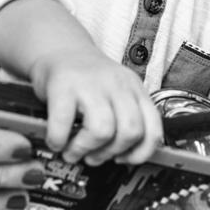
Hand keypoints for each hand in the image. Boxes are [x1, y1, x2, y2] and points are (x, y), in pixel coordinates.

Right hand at [30, 49, 162, 165]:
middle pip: (131, 131)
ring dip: (85, 150)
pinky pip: (64, 124)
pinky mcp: (63, 85)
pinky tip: (56, 141)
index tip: (123, 159)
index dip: (140, 153)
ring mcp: (90, 84)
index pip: (153, 129)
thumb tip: (122, 158)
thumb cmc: (87, 81)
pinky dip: (58, 141)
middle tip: (94, 157)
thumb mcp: (116, 93)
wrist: (59, 50)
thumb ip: (125, 119)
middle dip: (111, 153)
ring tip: (74, 151)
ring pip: (102, 131)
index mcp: (135, 89)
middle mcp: (117, 84)